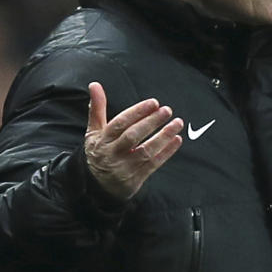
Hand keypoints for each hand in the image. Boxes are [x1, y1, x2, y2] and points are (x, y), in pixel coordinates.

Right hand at [84, 82, 183, 198]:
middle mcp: (112, 154)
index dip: (137, 112)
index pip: (120, 124)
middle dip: (151, 122)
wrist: (96, 186)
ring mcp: (124, 168)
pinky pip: (153, 164)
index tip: (153, 103)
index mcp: (102, 140)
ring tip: (177, 123)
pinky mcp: (134, 180)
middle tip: (167, 110)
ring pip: (146, 151)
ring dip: (164, 137)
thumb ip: (97, 108)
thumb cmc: (99, 152)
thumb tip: (95, 85)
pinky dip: (166, 152)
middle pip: (132, 137)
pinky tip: (177, 140)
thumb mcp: (93, 132)